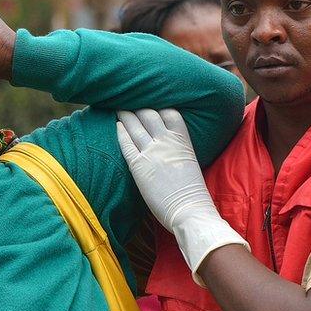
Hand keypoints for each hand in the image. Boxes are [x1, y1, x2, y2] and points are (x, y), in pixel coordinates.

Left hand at [116, 109, 248, 280]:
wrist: (190, 211)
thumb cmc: (193, 194)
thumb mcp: (191, 163)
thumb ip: (180, 150)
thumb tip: (171, 148)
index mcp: (183, 140)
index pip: (170, 113)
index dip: (159, 106)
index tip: (151, 101)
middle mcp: (166, 142)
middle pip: (149, 114)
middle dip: (139, 106)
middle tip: (129, 99)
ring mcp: (151, 152)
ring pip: (135, 125)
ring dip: (126, 114)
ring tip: (118, 106)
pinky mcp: (138, 166)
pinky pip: (126, 143)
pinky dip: (121, 132)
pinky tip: (117, 126)